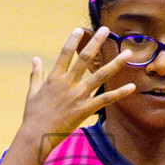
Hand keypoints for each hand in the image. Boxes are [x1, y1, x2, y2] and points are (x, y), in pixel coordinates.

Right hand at [20, 27, 134, 149]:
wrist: (37, 135)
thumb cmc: (33, 115)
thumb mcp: (33, 91)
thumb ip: (36, 73)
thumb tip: (35, 58)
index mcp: (54, 77)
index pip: (65, 53)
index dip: (73, 40)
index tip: (80, 29)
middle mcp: (68, 83)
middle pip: (85, 58)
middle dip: (96, 42)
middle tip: (106, 29)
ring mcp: (78, 96)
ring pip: (101, 76)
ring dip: (116, 64)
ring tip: (128, 54)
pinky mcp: (85, 109)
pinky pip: (106, 99)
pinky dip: (119, 93)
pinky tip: (132, 86)